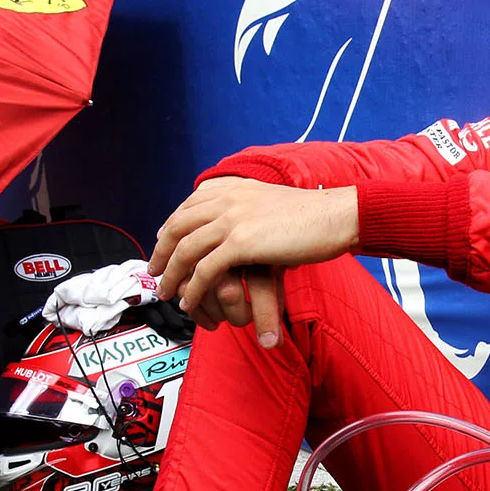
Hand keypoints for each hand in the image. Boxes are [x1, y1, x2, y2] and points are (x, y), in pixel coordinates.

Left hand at [150, 178, 359, 344]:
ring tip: (166, 293)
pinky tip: (190, 303)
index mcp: (234, 188)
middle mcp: (227, 199)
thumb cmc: (313, 216)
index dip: (171, 225)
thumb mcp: (273, 203)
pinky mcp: (240, 243)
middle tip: (154, 272)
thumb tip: (243, 224)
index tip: (162, 244)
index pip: (189, 205)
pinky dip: (193, 289)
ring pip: (186, 250)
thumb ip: (250, 208)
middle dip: (162, 252)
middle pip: (179, 226)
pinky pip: (205, 270)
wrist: (335, 217)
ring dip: (171, 275)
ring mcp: (232, 220)